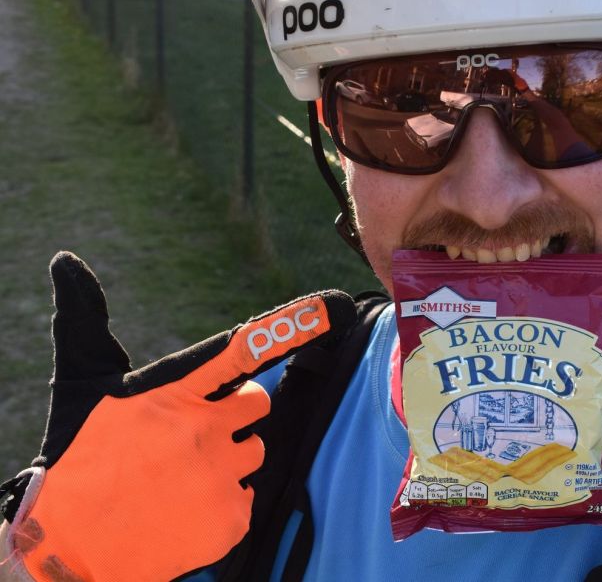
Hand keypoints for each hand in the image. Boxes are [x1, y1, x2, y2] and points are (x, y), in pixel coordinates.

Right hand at [0, 251, 355, 580]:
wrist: (65, 545)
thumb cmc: (77, 456)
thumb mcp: (81, 384)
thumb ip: (85, 320)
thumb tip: (66, 261)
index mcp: (172, 391)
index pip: (243, 348)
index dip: (290, 326)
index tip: (331, 306)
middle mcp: (201, 428)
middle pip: (257, 402)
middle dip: (235, 413)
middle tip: (192, 436)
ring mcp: (217, 474)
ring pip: (256, 451)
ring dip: (227, 460)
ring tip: (180, 476)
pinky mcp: (228, 519)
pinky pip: (247, 497)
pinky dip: (223, 504)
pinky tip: (185, 510)